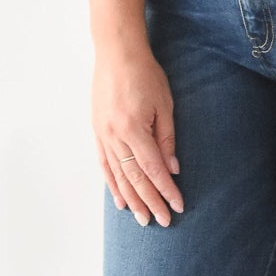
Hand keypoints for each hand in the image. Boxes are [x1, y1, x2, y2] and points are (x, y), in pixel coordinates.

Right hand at [92, 43, 184, 225]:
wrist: (116, 54)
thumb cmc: (145, 74)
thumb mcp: (164, 104)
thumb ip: (167, 139)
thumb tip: (172, 169)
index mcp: (134, 128)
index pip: (153, 169)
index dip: (166, 190)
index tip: (178, 206)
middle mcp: (115, 136)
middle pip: (134, 178)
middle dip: (150, 202)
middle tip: (162, 221)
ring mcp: (103, 135)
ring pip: (118, 175)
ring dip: (132, 199)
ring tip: (142, 218)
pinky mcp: (97, 132)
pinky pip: (104, 164)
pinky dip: (112, 184)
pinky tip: (120, 200)